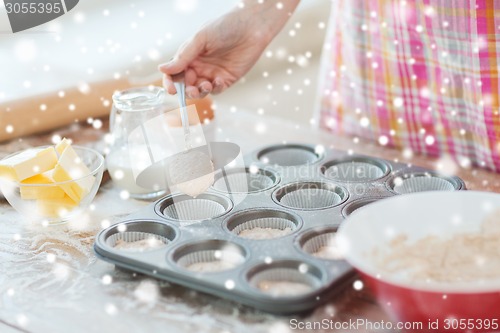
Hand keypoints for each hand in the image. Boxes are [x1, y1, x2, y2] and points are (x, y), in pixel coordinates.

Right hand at [159, 0, 298, 98]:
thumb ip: (183, 57)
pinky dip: (215, 89)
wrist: (251, 28)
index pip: (174, 72)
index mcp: (189, 55)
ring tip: (206, 86)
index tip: (171, 90)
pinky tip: (219, 80)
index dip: (170, 82)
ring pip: (200, 91)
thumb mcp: (200, 40)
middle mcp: (198, 66)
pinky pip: (216, 90)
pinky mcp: (226, 79)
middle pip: (186, 85)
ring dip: (200, 92)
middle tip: (192, 89)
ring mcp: (212, 74)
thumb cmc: (224, 28)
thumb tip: (162, 69)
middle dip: (187, 90)